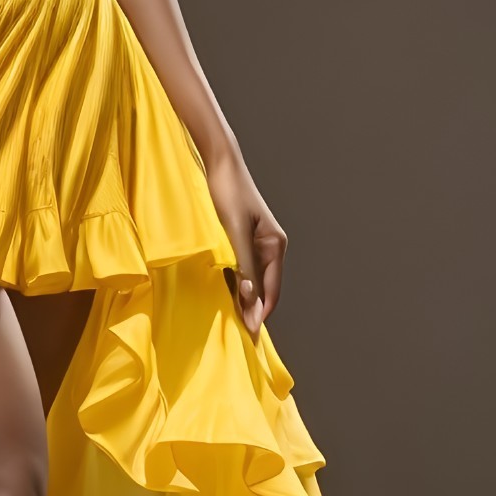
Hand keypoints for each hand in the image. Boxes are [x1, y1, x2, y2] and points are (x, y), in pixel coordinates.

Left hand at [203, 150, 285, 337]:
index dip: (260, 312)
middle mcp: (271, 246)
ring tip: (230, 319)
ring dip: (242, 297)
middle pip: (263, 287)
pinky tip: (223, 292)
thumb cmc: (227, 193)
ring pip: (251, 278)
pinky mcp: (241, 237)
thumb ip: (243, 263)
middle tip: (238, 332)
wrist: (219, 163)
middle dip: (252, 309)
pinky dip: (234, 282)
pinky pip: (241, 267)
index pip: (271, 290)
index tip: (249, 333)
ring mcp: (257, 242)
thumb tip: (249, 297)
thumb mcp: (234, 231)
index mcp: (275, 245)